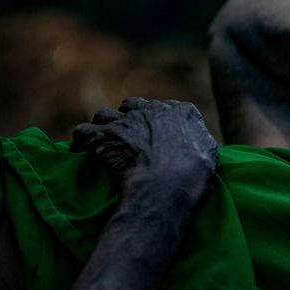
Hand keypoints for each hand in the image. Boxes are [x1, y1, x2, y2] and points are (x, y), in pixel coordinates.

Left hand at [71, 98, 218, 198]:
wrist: (169, 183)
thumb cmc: (195, 174)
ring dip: (103, 126)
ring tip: (103, 140)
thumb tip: (199, 144)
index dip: (160, 120)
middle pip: (134, 105)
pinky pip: (84, 132)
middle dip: (129, 117)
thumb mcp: (210, 153)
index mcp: (181, 112)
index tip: (158, 133)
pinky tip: (79, 149)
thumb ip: (201, 141)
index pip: (168, 107)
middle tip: (129, 135)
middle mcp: (153, 110)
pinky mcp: (105, 136)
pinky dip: (81, 141)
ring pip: (106, 114)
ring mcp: (127, 121)